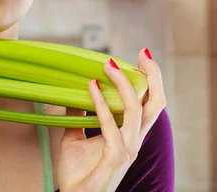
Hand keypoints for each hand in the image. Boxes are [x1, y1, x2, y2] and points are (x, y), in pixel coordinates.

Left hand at [57, 48, 165, 191]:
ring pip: (136, 111)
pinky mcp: (115, 156)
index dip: (151, 81)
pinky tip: (89, 86)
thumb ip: (77, 117)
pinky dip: (99, 103)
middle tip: (143, 54)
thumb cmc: (77, 172)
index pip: (149, 104)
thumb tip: (72, 96)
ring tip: (108, 64)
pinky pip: (110, 125)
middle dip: (153, 77)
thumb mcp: (74, 137)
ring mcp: (127, 149)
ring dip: (123, 84)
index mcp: (130, 135)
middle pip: (155, 105)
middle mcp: (134, 140)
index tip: (142, 58)